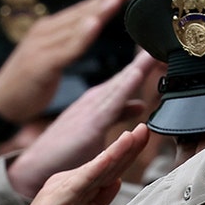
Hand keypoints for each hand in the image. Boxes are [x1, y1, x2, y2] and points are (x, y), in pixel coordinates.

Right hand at [0, 0, 132, 124]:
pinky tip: (95, 24)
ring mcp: (41, 47)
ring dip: (98, 12)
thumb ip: (68, 45)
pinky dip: (82, 36)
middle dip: (104, 0)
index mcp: (47, 30)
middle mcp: (44, 33)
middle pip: (80, 14)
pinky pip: (67, 49)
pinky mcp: (41, 64)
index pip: (79, 11)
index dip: (101, 0)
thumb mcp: (48, 59)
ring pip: (76, 27)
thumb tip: (88, 32)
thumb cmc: (26, 84)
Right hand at [5, 124, 149, 204]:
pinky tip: (109, 158)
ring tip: (132, 137)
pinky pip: (79, 182)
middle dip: (127, 147)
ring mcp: (62, 190)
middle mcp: (71, 184)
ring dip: (115, 152)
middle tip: (145, 129)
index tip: (145, 138)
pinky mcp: (54, 200)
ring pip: (95, 168)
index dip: (128, 154)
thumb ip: (99, 201)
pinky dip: (95, 169)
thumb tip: (116, 181)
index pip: (109, 169)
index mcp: (79, 189)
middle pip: (105, 164)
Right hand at [6, 50, 159, 197]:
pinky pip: (112, 103)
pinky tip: (136, 74)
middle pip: (127, 75)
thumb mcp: (98, 126)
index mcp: (100, 99)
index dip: (146, 64)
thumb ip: (119, 113)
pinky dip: (125, 86)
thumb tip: (141, 104)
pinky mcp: (91, 124)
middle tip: (167, 38)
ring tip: (155, 50)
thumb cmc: (67, 149)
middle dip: (146, 60)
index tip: (167, 49)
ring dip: (139, 67)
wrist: (37, 166)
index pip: (128, 78)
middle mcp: (97, 98)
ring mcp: (93, 109)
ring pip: (122, 84)